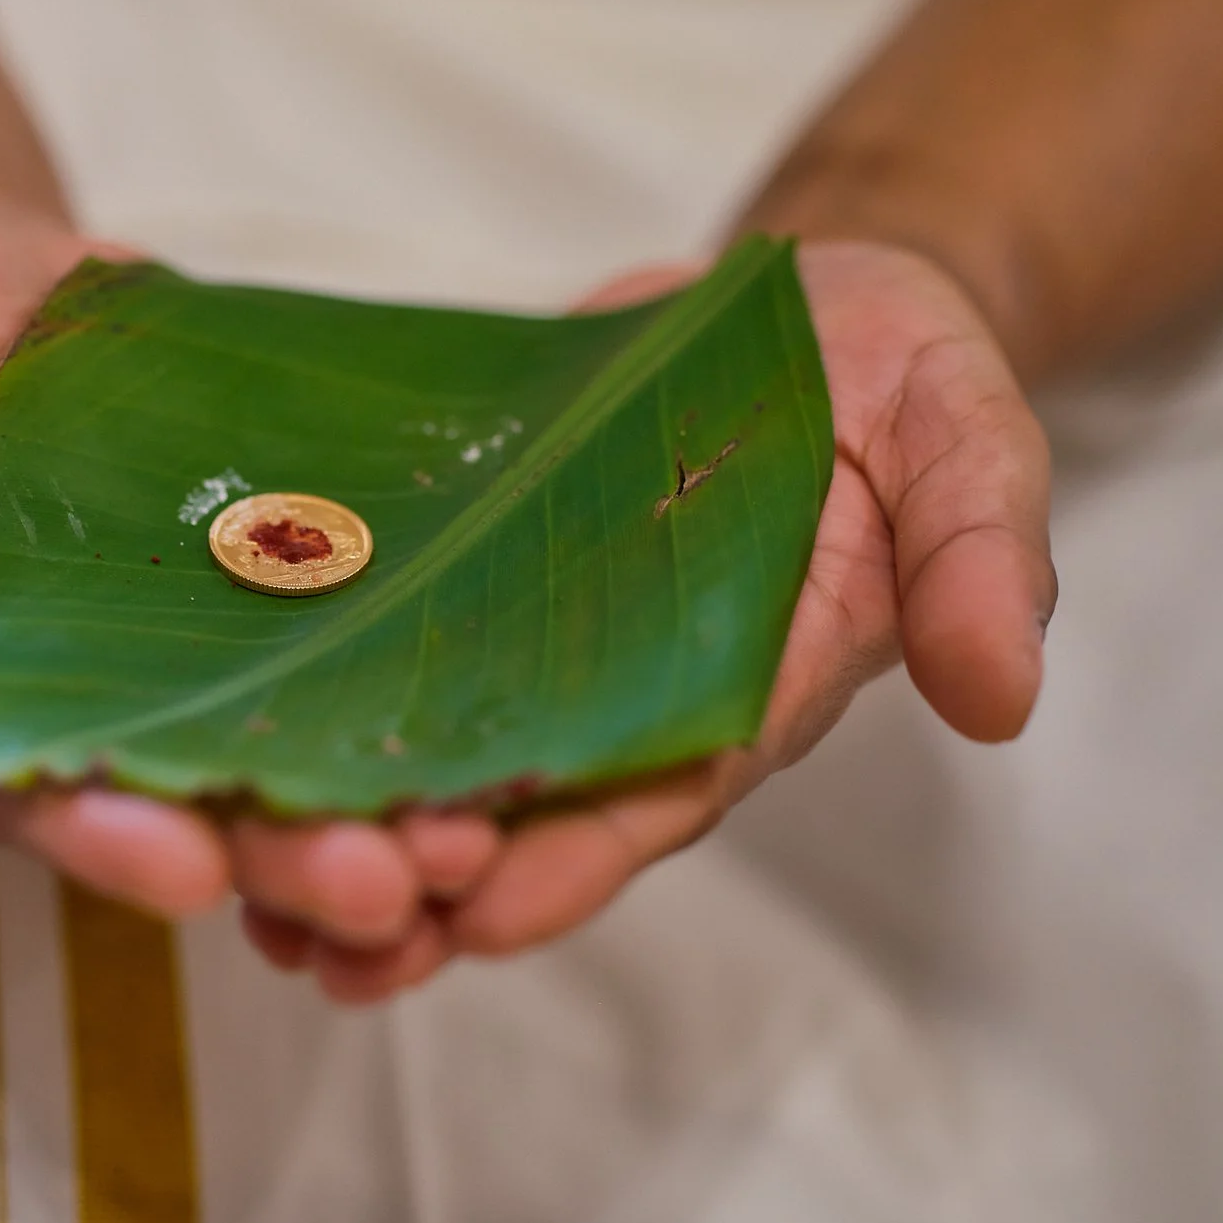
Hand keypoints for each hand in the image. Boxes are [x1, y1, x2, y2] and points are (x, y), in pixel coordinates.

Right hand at [0, 192, 507, 919]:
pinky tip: (511, 729)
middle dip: (269, 850)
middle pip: (165, 802)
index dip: (84, 829)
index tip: (180, 870)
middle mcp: (58, 702)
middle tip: (383, 882)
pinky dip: (417, 698)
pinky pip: (347, 659)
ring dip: (366, 807)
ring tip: (471, 837)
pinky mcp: (270, 594)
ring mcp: (175, 657)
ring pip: (273, 756)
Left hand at [240, 238, 1055, 1001]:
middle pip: (529, 816)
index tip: (484, 909)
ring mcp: (541, 643)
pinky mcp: (465, 575)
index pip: (660, 795)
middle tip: (323, 916)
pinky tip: (219, 768)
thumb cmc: (901, 380)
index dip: (576, 860)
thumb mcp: (969, 440)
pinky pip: (388, 667)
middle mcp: (632, 693)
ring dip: (352, 838)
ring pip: (440, 766)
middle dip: (428, 877)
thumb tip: (1003, 695)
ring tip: (244, 893)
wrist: (802, 306)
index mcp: (752, 684)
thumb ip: (980, 557)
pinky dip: (317, 720)